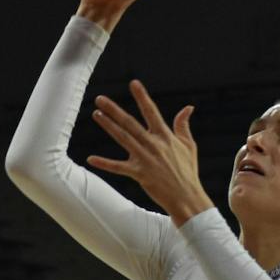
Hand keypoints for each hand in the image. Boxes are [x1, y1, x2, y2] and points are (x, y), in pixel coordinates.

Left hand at [87, 82, 211, 221]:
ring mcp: (145, 159)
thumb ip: (183, 125)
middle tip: (100, 99)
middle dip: (114, 110)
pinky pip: (118, 167)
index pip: (151, 112)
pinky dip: (104, 163)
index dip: (142, 97)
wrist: (187, 197)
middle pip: (130, 123)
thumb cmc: (188, 171)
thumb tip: (188, 107)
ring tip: (96, 114)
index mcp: (165, 136)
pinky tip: (90, 159)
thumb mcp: (189, 145)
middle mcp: (154, 145)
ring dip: (108, 126)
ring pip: (123, 139)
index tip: (133, 83)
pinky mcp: (139, 174)